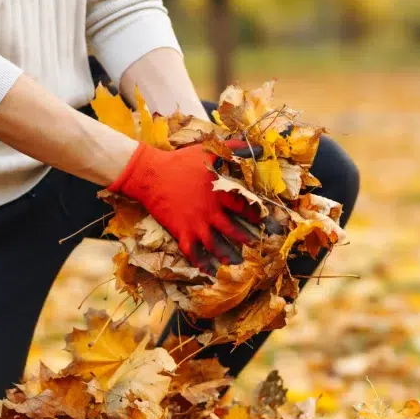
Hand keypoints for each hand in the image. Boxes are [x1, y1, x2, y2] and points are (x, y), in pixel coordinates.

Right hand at [108, 143, 260, 272]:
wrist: (151, 174)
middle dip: (248, 240)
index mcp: (220, 192)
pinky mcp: (181, 231)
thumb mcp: (210, 150)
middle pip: (234, 230)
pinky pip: (193, 252)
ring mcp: (196, 223)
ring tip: (238, 265)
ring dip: (228, 257)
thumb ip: (235, 148)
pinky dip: (201, 264)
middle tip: (260, 249)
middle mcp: (211, 211)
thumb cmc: (181, 161)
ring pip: (216, 246)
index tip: (268, 223)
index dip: (259, 215)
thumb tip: (260, 146)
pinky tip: (209, 271)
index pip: (246, 207)